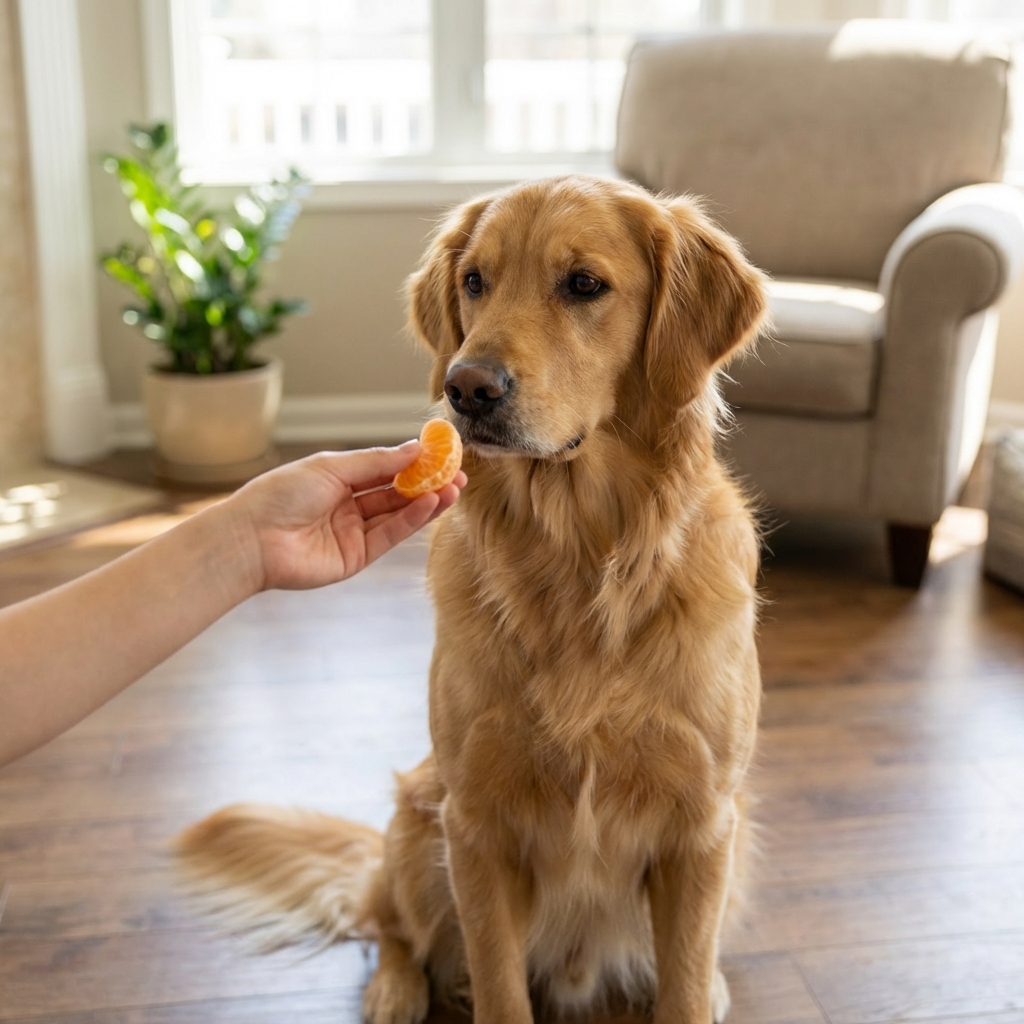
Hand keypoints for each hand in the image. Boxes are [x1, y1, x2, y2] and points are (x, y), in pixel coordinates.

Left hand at [225, 442, 466, 591]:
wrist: (252, 539)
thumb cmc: (281, 495)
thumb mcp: (332, 468)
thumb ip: (376, 462)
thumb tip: (415, 449)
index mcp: (338, 479)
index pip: (384, 469)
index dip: (414, 462)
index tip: (442, 453)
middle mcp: (348, 506)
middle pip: (396, 493)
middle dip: (428, 483)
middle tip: (458, 474)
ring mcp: (353, 533)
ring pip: (398, 514)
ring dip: (427, 502)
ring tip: (453, 488)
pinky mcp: (356, 557)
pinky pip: (389, 535)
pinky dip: (412, 520)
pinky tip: (430, 503)